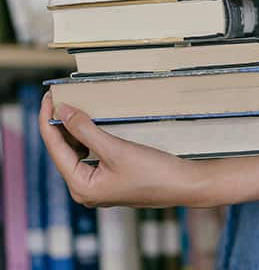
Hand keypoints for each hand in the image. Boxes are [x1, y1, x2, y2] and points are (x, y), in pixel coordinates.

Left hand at [39, 92, 206, 207]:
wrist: (184, 184)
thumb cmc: (153, 172)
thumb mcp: (116, 148)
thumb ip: (85, 130)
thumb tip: (62, 111)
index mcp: (81, 186)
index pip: (54, 148)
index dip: (48, 119)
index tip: (49, 96)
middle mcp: (85, 188)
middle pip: (63, 150)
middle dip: (60, 124)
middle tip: (61, 97)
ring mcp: (98, 184)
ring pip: (76, 152)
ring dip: (74, 129)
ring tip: (73, 106)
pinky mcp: (111, 178)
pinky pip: (90, 155)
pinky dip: (88, 138)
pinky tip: (92, 124)